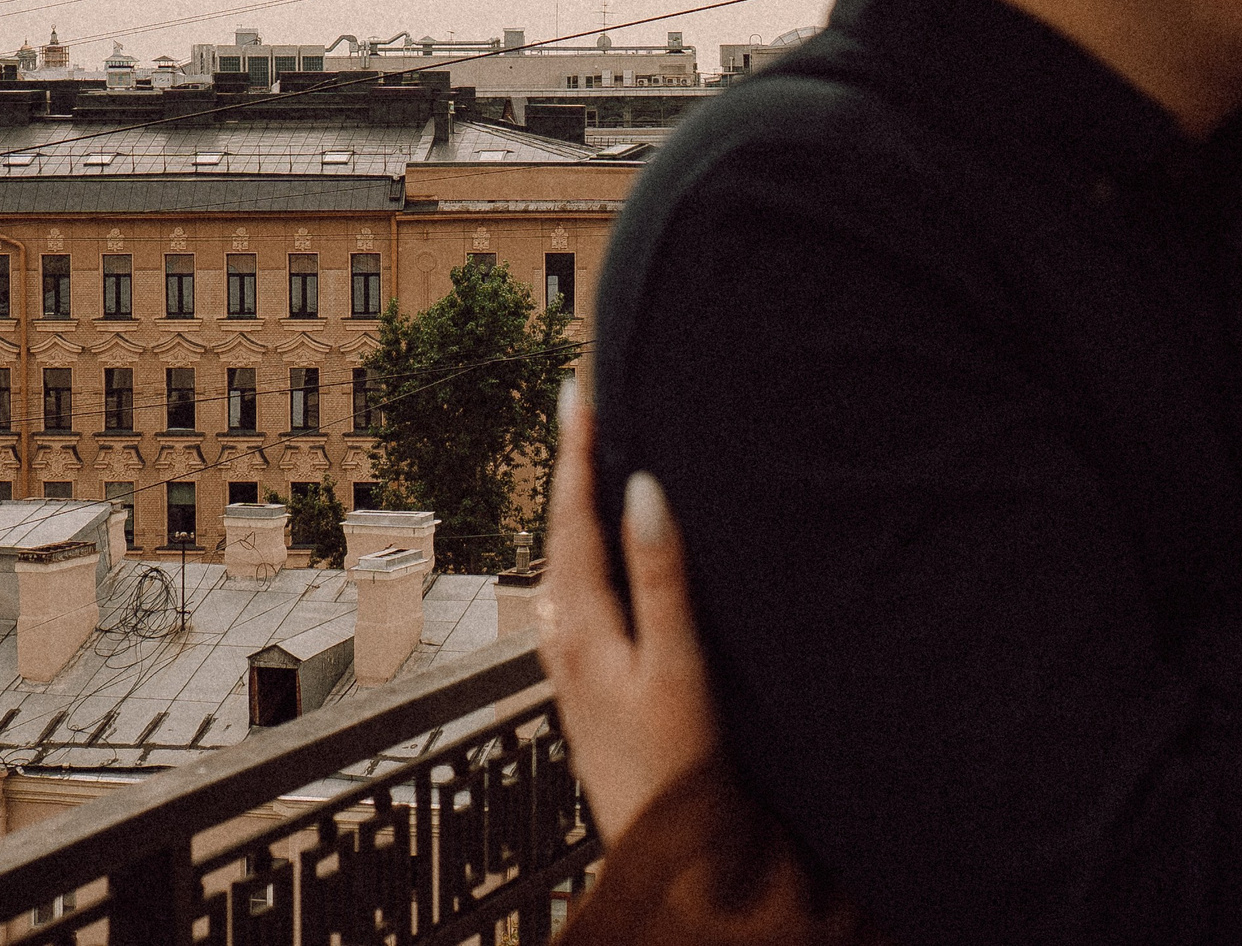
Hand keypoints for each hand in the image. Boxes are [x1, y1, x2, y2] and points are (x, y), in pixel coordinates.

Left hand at [537, 381, 720, 844]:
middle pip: (562, 532)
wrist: (665, 850)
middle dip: (572, 468)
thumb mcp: (678, 665)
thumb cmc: (678, 765)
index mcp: (581, 623)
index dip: (576, 450)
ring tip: (591, 463)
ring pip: (567, 563)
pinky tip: (600, 557)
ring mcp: (571, 662)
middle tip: (581, 407)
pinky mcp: (586, 684)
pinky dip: (587, 553)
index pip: (572, 514)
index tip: (576, 390)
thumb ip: (662, 575)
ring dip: (578, 510)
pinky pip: (577, 594)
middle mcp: (563, 636)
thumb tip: (642, 489)